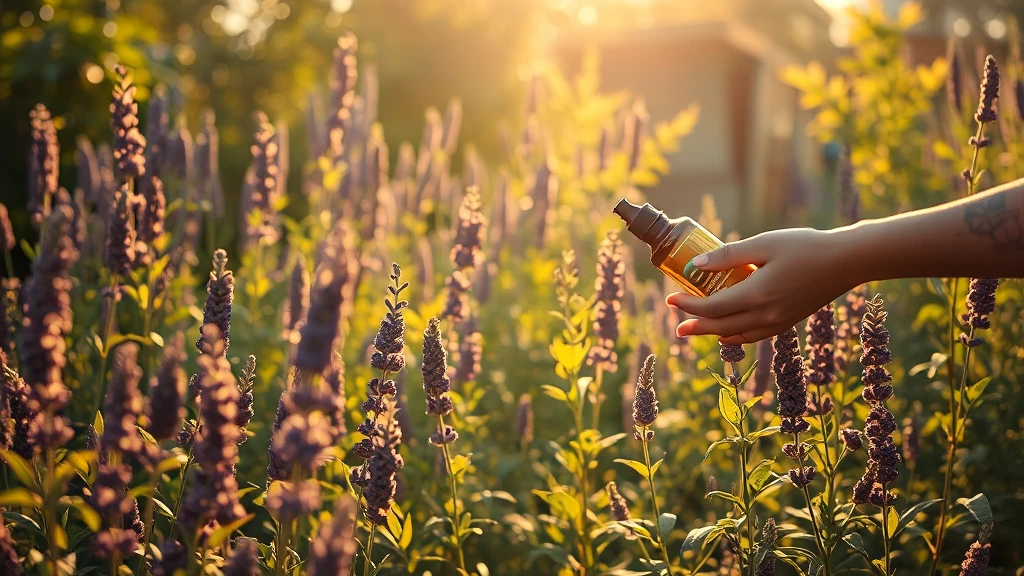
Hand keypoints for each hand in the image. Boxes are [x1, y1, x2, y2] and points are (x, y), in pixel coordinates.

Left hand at [666, 228, 861, 343]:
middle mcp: (766, 315)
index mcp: (756, 295)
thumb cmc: (805, 247)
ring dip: (714, 334)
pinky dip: (736, 337)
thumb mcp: (764, 243)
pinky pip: (755, 336)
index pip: (712, 308)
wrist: (847, 262)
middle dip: (695, 326)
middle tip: (676, 326)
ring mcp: (778, 322)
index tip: (671, 298)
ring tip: (696, 330)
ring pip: (737, 335)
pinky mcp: (788, 322)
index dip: (688, 305)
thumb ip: (728, 256)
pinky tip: (729, 334)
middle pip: (721, 327)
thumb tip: (695, 265)